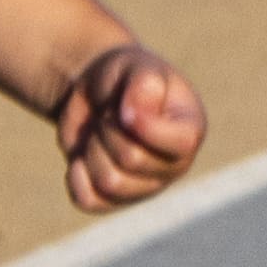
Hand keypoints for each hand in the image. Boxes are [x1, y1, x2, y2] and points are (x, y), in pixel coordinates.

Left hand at [58, 45, 208, 210]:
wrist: (96, 92)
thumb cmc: (125, 75)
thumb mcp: (136, 65)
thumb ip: (143, 84)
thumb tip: (132, 117)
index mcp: (190, 130)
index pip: (182, 144)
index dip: (146, 127)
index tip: (123, 107)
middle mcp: (175, 164)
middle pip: (133, 160)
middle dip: (108, 130)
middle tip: (107, 115)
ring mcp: (145, 186)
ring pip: (109, 182)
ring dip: (91, 151)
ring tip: (97, 134)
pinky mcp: (114, 199)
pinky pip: (89, 201)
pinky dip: (76, 177)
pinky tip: (80, 158)